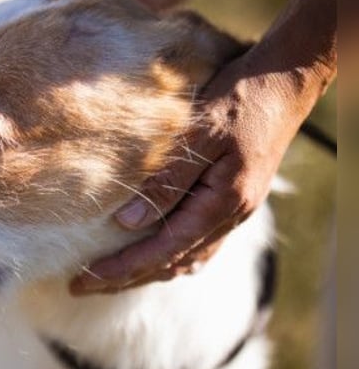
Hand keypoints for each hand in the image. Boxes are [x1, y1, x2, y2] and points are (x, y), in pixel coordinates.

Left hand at [69, 50, 312, 295]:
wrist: (286, 82)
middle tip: (81, 286)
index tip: (85, 277)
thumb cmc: (240, 100)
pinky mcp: (232, 203)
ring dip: (144, 272)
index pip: (162, 251)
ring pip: (184, 260)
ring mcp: (234, 213)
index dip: (121, 268)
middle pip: (170, 265)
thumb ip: (166, 180)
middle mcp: (231, 217)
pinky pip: (197, 244)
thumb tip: (126, 223)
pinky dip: (168, 257)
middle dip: (124, 278)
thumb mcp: (200, 134)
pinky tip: (150, 259)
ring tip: (107, 279)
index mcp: (222, 203)